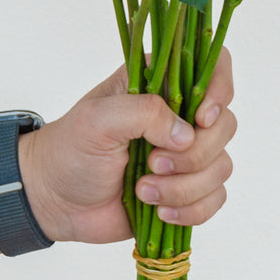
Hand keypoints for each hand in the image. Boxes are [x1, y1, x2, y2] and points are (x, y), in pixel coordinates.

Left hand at [17, 49, 235, 244]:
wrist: (54, 199)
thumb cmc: (70, 149)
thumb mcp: (97, 119)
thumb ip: (143, 112)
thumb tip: (187, 134)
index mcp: (160, 84)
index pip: (215, 67)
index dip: (220, 91)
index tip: (200, 119)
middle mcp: (180, 115)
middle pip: (225, 125)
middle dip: (194, 154)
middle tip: (152, 163)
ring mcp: (186, 155)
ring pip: (221, 167)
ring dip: (183, 186)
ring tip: (143, 191)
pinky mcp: (186, 190)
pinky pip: (214, 199)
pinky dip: (191, 209)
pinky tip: (160, 212)